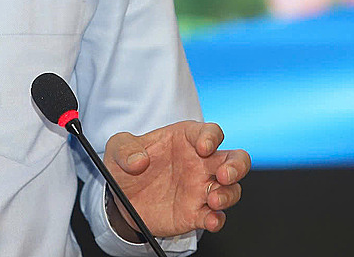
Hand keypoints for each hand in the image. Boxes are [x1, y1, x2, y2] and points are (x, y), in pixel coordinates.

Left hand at [104, 121, 249, 238]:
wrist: (121, 199)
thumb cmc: (126, 166)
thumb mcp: (117, 149)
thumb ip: (125, 149)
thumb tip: (138, 160)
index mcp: (186, 139)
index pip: (211, 132)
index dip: (212, 137)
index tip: (203, 147)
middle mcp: (200, 163)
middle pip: (235, 159)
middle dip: (236, 166)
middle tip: (223, 174)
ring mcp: (200, 189)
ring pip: (231, 189)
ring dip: (228, 194)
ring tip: (212, 199)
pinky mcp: (196, 213)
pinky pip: (215, 217)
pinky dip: (216, 220)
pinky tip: (209, 220)